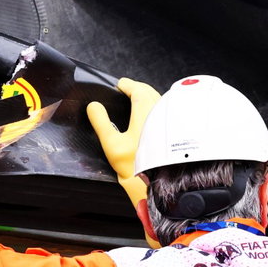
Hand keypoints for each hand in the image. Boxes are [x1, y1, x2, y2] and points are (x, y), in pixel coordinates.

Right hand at [87, 79, 158, 210]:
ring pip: (158, 100)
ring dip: (147, 97)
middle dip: (137, 88)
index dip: (126, 85)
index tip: (119, 85)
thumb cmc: (134, 165)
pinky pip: (164, 110)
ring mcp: (169, 120)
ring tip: (135, 100)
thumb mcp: (111, 143)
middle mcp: (160, 112)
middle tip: (125, 90)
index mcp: (146, 111)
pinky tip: (148, 116)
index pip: (137, 89)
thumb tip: (94, 106)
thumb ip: (101, 122)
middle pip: (149, 91)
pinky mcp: (174, 129)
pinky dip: (155, 107)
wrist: (158, 181)